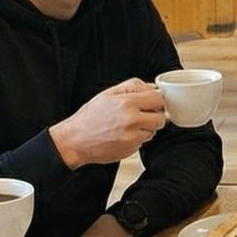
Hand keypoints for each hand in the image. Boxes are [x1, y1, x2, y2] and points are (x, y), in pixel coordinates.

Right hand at [50, 78, 166, 168]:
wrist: (75, 141)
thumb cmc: (89, 118)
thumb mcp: (108, 94)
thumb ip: (132, 87)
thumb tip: (152, 87)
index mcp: (127, 102)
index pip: (158, 99)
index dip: (157, 100)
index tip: (153, 102)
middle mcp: (132, 120)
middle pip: (161, 118)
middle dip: (154, 116)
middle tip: (142, 115)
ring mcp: (132, 137)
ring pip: (153, 131)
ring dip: (146, 128)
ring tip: (128, 126)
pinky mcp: (131, 149)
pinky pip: (143, 142)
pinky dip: (137, 139)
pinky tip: (123, 135)